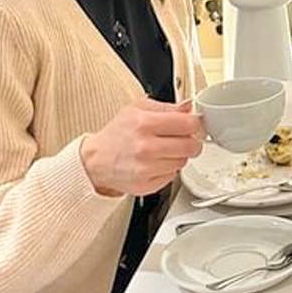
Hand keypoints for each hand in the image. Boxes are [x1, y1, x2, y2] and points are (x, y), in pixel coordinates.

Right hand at [80, 98, 205, 196]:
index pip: (188, 124)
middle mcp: (145, 148)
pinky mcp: (146, 185)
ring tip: (163, 150)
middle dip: (191, 141)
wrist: (96, 160)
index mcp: (144, 124)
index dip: (194, 124)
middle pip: (191, 146)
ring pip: (183, 162)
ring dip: (179, 156)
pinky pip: (173, 176)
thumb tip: (189, 107)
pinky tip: (156, 162)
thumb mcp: (138, 108)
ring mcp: (146, 169)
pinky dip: (168, 169)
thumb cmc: (117, 133)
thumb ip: (167, 107)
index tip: (192, 125)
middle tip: (183, 139)